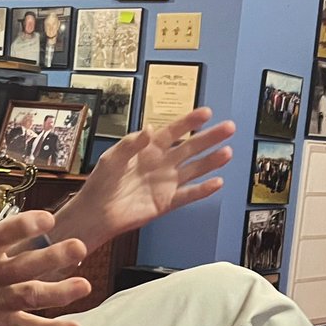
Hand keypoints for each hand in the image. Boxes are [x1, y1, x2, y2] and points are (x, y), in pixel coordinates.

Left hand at [53, 107, 234, 253]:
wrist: (96, 213)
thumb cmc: (100, 183)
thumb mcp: (111, 159)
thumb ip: (130, 144)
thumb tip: (150, 128)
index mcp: (147, 149)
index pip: (173, 131)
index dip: (189, 122)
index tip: (206, 112)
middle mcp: (160, 164)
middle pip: (190, 147)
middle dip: (209, 137)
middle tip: (229, 127)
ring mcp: (165, 183)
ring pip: (194, 169)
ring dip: (211, 161)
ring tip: (228, 152)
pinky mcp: (166, 202)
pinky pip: (188, 195)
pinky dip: (202, 190)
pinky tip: (217, 182)